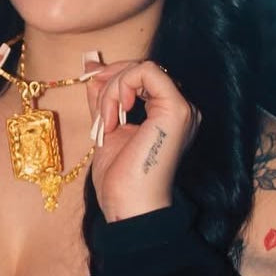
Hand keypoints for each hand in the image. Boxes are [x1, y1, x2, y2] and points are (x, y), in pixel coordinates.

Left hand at [85, 61, 200, 221]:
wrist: (129, 207)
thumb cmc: (121, 180)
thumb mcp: (106, 127)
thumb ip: (104, 98)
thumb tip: (92, 69)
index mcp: (167, 114)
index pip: (141, 76)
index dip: (114, 79)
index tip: (95, 99)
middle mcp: (181, 108)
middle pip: (142, 68)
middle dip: (110, 83)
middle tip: (99, 115)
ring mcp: (183, 108)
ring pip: (142, 68)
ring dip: (112, 91)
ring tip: (106, 124)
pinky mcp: (177, 109)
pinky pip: (146, 72)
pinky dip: (121, 88)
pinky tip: (115, 118)